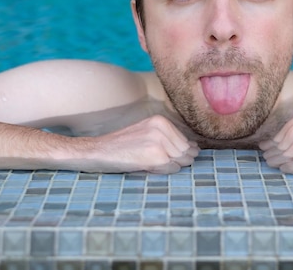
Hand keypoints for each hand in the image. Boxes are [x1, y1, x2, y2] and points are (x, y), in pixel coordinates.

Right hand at [73, 115, 199, 172]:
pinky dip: (163, 172)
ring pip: (181, 161)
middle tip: (153, 161)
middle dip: (177, 161)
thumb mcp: (146, 133)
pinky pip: (172, 169)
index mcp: (161, 121)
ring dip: (169, 166)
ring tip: (148, 162)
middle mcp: (162, 128)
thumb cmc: (122, 146)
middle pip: (186, 152)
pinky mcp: (156, 157)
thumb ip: (168, 138)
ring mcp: (160, 142)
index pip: (186, 142)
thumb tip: (194, 149)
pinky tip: (146, 167)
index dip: (178, 154)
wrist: (98, 151)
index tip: (162, 156)